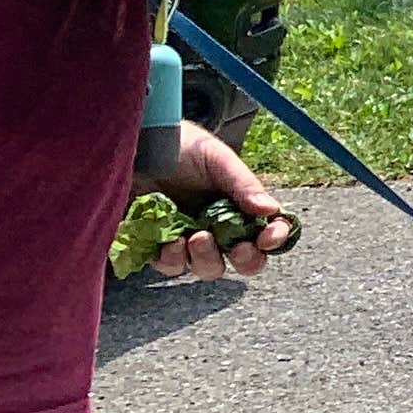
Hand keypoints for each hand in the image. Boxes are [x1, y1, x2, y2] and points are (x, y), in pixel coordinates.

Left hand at [142, 121, 289, 279]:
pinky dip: (172, 260)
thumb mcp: (216, 158)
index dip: (276, 237)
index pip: (270, 228)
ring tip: (194, 238)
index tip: (267, 238)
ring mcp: (189, 239)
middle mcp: (220, 226)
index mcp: (241, 205)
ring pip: (208, 267)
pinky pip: (170, 267)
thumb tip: (271, 210)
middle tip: (237, 248)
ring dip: (206, 259)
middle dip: (246, 259)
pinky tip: (169, 242)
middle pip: (245, 260)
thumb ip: (243, 184)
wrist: (136, 145)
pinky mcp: (158, 246)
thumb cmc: (180, 146)